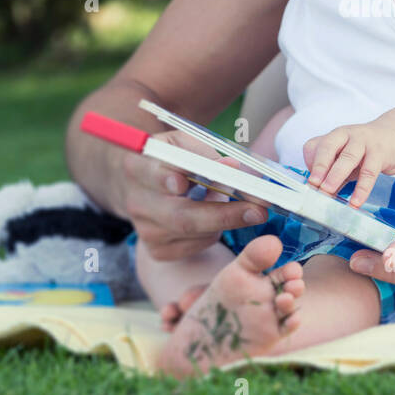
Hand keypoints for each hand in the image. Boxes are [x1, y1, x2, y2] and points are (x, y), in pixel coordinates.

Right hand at [122, 128, 266, 260]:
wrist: (149, 187)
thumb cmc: (173, 160)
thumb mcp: (183, 144)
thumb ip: (205, 152)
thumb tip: (232, 167)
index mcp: (138, 166)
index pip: (152, 174)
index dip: (167, 178)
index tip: (185, 182)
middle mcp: (136, 202)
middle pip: (180, 216)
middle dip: (223, 214)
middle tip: (258, 210)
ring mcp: (146, 230)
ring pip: (194, 233)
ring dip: (224, 220)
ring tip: (243, 207)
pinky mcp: (158, 250)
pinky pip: (196, 245)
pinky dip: (214, 232)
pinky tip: (216, 219)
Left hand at [303, 122, 394, 207]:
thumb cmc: (365, 150)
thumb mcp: (345, 156)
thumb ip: (332, 171)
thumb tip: (319, 194)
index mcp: (334, 136)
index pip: (316, 146)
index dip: (309, 163)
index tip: (306, 182)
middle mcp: (347, 135)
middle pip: (329, 147)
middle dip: (320, 167)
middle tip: (313, 184)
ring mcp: (364, 142)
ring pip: (348, 157)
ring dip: (336, 175)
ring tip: (328, 192)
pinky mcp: (380, 153)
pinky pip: (370, 172)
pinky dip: (362, 188)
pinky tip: (356, 202)